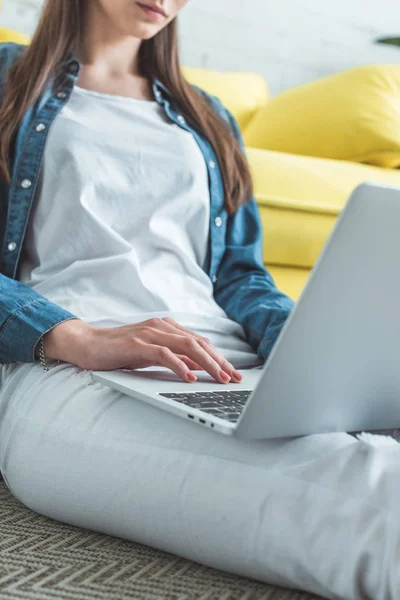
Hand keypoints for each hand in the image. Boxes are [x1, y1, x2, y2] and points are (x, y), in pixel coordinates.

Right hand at [43, 317, 242, 383]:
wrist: (87, 344)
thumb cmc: (119, 351)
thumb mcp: (152, 355)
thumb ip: (174, 358)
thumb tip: (199, 368)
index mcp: (167, 328)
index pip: (200, 342)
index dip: (219, 357)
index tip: (234, 373)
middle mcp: (162, 327)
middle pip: (199, 343)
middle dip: (220, 361)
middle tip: (234, 378)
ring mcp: (150, 333)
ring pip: (187, 346)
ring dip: (207, 363)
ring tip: (220, 378)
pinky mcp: (137, 343)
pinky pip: (164, 354)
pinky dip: (180, 365)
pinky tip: (190, 377)